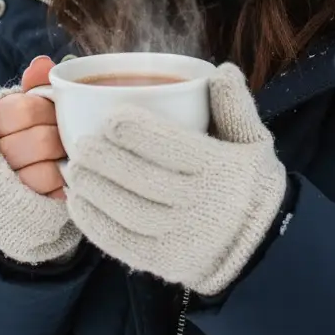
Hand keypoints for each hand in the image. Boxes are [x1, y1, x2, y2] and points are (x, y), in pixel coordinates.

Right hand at [0, 56, 66, 199]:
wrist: (7, 187)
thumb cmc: (23, 135)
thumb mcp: (25, 107)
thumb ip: (35, 85)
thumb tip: (43, 63)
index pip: (24, 109)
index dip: (46, 111)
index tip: (52, 113)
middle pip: (41, 140)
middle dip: (59, 136)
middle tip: (64, 136)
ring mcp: (6, 183)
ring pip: (47, 169)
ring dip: (63, 161)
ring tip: (63, 156)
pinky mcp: (22, 207)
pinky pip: (52, 194)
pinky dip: (62, 184)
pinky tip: (61, 176)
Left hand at [65, 62, 286, 295]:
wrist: (262, 249)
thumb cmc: (247, 183)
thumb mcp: (252, 143)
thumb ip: (235, 106)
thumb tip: (223, 71)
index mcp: (221, 169)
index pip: (173, 147)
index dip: (136, 131)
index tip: (109, 118)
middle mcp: (203, 206)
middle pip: (144, 180)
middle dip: (105, 160)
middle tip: (80, 143)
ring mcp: (184, 239)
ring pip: (128, 213)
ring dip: (94, 189)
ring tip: (72, 168)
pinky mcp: (166, 263)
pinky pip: (124, 244)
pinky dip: (94, 223)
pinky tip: (77, 201)